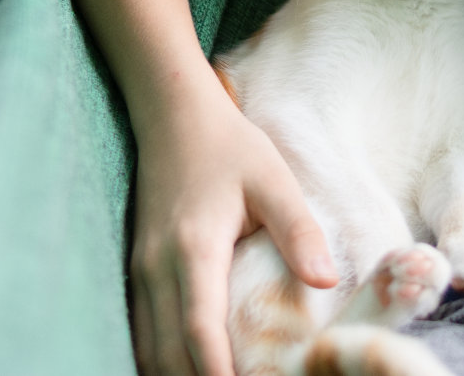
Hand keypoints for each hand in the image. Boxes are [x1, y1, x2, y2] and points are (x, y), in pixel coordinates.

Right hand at [128, 85, 336, 375]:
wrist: (174, 114)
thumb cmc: (230, 147)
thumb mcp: (273, 180)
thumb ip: (298, 232)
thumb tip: (325, 281)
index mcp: (194, 249)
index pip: (199, 331)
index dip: (217, 373)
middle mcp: (158, 267)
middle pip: (169, 351)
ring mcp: (141, 269)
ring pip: (148, 346)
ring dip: (176, 374)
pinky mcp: (137, 268)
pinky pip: (142, 330)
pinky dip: (161, 357)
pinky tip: (187, 368)